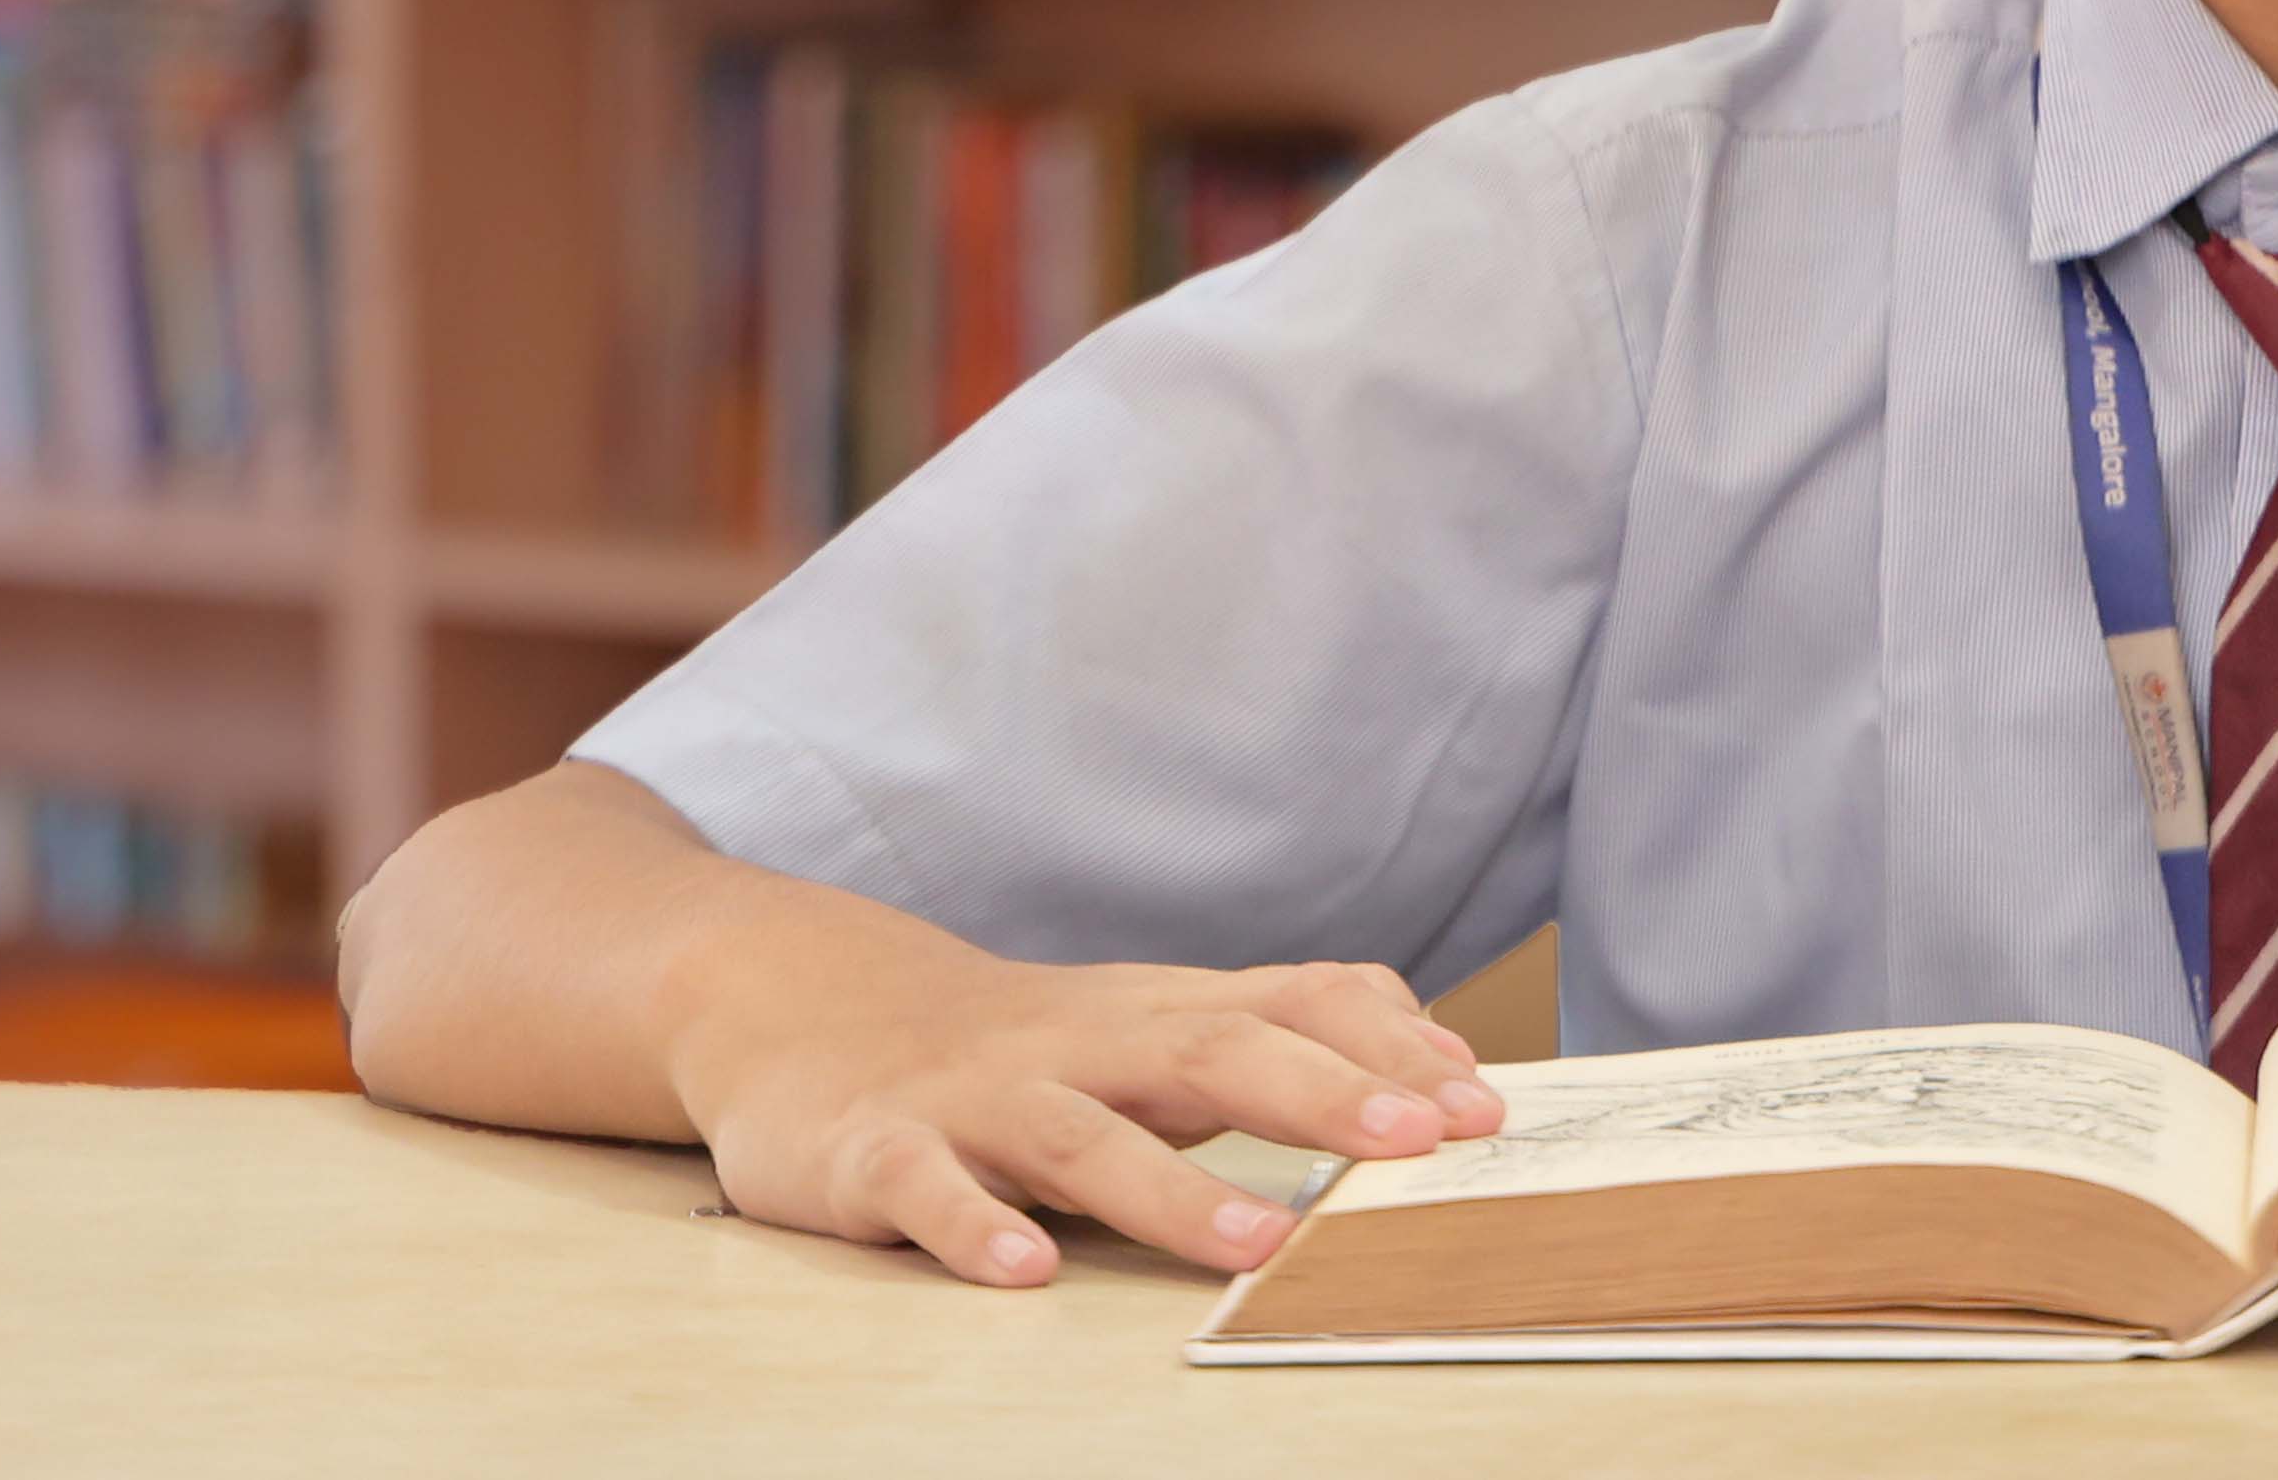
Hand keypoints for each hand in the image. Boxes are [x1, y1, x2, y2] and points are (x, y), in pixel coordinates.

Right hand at [673, 911, 1505, 1288]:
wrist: (798, 1005)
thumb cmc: (1010, 1042)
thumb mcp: (1146, 1021)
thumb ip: (1278, 1028)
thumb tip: (1438, 1056)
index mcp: (1148, 1017)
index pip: (1286, 1003)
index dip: (1382, 1050)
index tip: (1479, 1104)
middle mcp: (1074, 1046)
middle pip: (1205, 1052)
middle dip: (1317, 1094)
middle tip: (1416, 1142)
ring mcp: (973, 1099)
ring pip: (1080, 1135)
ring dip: (1172, 1188)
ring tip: (1258, 1241)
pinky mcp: (877, 1153)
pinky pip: (927, 1191)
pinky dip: (973, 1227)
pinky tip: (1024, 1274)